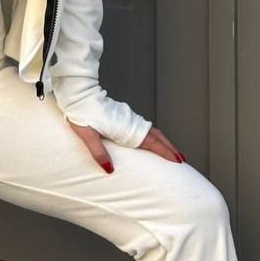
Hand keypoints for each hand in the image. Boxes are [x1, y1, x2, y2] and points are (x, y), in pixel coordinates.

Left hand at [67, 119, 185, 172]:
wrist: (77, 91)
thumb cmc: (80, 111)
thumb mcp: (86, 134)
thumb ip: (98, 152)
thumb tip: (110, 169)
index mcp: (123, 127)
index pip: (150, 141)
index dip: (165, 151)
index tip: (178, 161)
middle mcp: (128, 121)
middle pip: (156, 135)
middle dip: (170, 147)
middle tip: (182, 160)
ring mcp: (127, 117)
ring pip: (151, 130)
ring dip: (163, 141)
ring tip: (171, 152)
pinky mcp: (122, 115)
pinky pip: (143, 127)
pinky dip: (153, 135)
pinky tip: (151, 140)